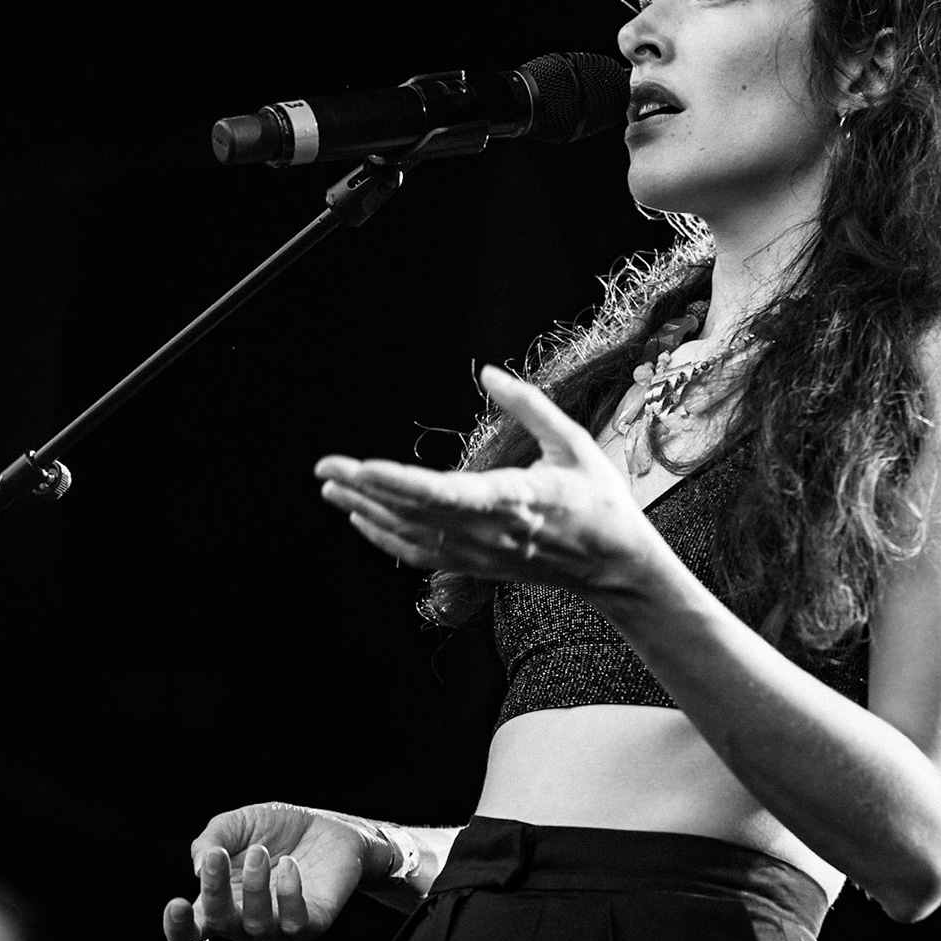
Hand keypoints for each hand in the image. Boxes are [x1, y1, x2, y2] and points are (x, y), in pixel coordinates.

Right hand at [161, 802, 373, 940]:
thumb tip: (198, 867)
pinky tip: (290, 865)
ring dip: (253, 888)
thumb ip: (210, 840)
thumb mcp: (237, 823)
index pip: (191, 935)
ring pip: (256, 926)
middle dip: (214, 891)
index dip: (178, 930)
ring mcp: (278, 927)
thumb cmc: (277, 829)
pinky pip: (294, 922)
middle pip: (220, 925)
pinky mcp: (311, 924)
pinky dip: (288, 894)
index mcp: (220, 903)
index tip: (176, 904)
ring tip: (259, 852)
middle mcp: (245, 922)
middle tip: (218, 855)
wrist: (329, 826)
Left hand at [314, 365, 657, 590]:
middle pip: (411, 512)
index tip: (359, 466)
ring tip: (330, 487)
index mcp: (514, 498)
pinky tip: (361, 520)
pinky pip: (419, 554)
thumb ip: (529, 406)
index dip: (395, 482)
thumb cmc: (600, 501)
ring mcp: (479, 554)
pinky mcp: (475, 565)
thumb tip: (487, 374)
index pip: (442, 493)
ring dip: (365, 511)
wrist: (615, 566)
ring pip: (408, 535)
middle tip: (324, 467)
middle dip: (363, 489)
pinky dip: (384, 538)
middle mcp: (488, 532)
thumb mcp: (574, 443)